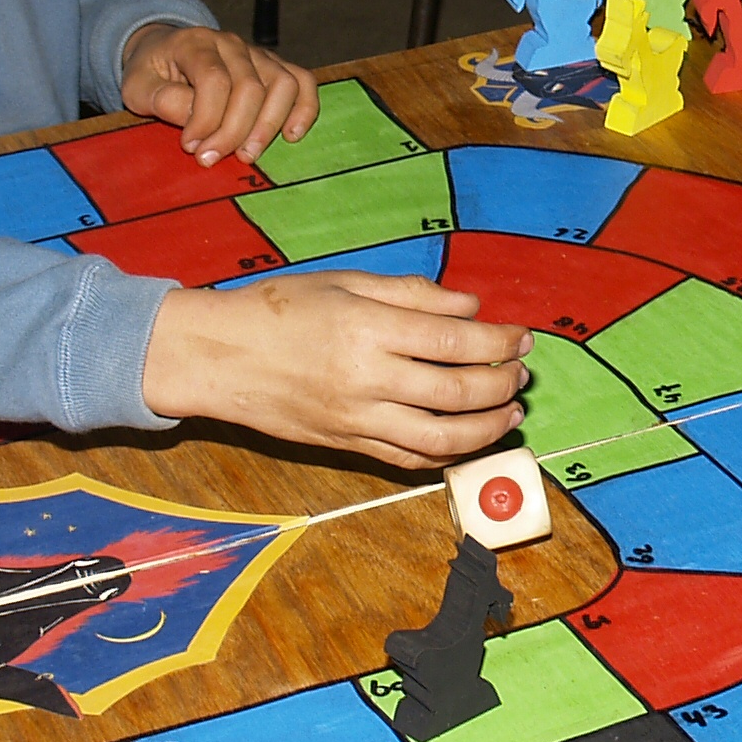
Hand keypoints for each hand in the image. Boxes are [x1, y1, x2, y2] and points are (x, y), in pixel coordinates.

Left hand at [121, 24, 316, 166]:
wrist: (165, 51)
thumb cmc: (153, 73)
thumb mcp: (138, 86)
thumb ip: (161, 99)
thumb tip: (195, 120)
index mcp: (196, 43)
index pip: (214, 80)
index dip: (205, 119)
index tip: (189, 146)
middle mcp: (232, 44)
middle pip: (250, 88)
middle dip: (232, 132)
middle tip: (211, 159)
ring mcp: (257, 54)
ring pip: (282, 85)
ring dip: (267, 127)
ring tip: (247, 155)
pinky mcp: (273, 67)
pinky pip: (302, 81)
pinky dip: (304, 109)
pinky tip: (291, 135)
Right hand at [142, 272, 532, 470]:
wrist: (218, 356)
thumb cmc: (279, 309)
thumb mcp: (345, 282)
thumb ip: (411, 295)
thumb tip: (471, 307)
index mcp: (367, 328)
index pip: (454, 339)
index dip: (498, 340)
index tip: (522, 336)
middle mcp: (366, 379)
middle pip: (457, 392)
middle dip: (502, 384)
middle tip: (521, 373)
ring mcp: (357, 419)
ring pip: (441, 438)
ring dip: (487, 429)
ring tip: (510, 413)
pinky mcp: (347, 445)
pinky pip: (408, 459)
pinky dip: (446, 454)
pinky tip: (467, 439)